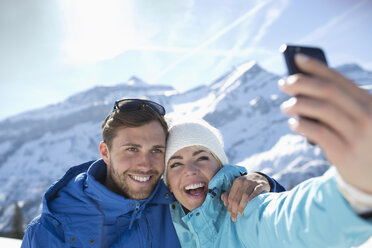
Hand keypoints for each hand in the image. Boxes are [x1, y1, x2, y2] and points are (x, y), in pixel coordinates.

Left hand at [221, 172, 269, 221]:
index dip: (230, 206)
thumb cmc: (246, 185)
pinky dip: (252, 196)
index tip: (230, 214)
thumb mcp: (237, 187)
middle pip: (237, 197)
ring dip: (242, 205)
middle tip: (234, 218)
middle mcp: (243, 181)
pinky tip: (249, 202)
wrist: (259, 177)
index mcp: (237, 182)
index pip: (231, 196)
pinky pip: (256, 190)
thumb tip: (225, 203)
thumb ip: (229, 194)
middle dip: (234, 209)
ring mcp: (252, 183)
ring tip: (240, 214)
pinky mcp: (261, 184)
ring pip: (245, 195)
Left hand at [279, 54, 371, 192]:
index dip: (316, 67)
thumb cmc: (363, 144)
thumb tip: (303, 88)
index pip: (339, 79)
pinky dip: (301, 125)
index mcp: (370, 103)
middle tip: (283, 83)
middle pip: (327, 91)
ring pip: (321, 109)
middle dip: (302, 83)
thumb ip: (339, 105)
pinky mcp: (345, 154)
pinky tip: (293, 123)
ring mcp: (357, 135)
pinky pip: (318, 133)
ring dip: (298, 104)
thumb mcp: (359, 120)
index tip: (297, 58)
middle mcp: (367, 116)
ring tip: (285, 105)